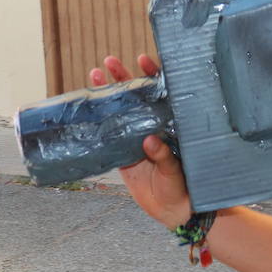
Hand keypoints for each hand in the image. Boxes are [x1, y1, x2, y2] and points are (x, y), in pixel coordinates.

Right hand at [90, 55, 190, 227]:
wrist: (172, 211)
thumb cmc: (183, 188)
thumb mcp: (176, 172)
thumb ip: (164, 156)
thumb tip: (150, 140)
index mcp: (171, 124)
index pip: (162, 93)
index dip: (153, 74)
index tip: (142, 60)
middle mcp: (154, 126)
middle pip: (138, 95)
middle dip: (124, 76)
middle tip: (110, 62)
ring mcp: (136, 137)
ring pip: (121, 110)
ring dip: (109, 92)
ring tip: (96, 74)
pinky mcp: (123, 152)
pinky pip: (109, 133)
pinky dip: (99, 120)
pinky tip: (89, 106)